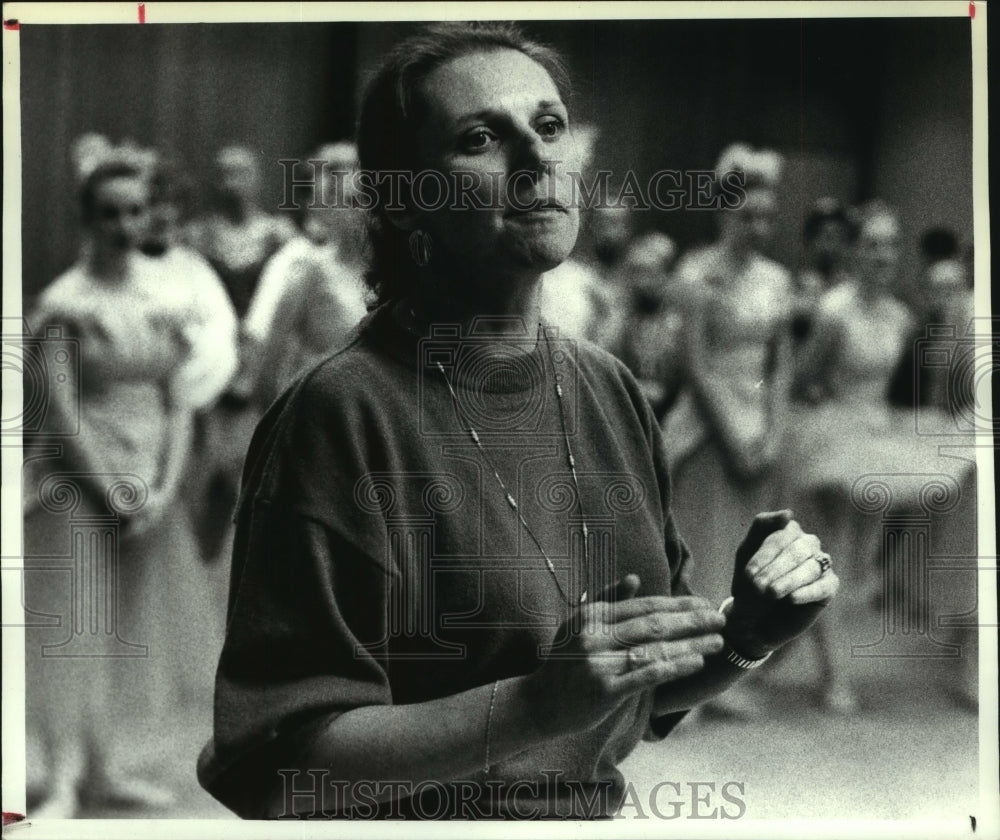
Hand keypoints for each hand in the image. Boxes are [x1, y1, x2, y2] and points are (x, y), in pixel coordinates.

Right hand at [522, 575, 724, 737]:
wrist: (540, 702)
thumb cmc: (565, 662)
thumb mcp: (578, 625)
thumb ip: (607, 601)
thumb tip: (635, 578)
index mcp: (592, 615)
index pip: (643, 605)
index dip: (677, 603)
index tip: (703, 603)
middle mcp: (595, 636)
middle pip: (653, 624)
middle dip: (691, 620)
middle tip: (719, 618)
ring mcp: (599, 663)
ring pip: (654, 649)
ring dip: (690, 644)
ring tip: (716, 641)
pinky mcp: (605, 690)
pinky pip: (647, 675)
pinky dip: (674, 667)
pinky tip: (696, 663)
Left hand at [724, 510, 839, 658]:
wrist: (754, 620)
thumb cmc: (749, 583)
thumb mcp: (746, 554)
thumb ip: (762, 527)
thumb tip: (789, 513)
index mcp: (787, 531)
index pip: (780, 537)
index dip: (763, 556)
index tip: (748, 574)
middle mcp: (807, 543)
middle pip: (796, 550)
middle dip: (774, 569)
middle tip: (758, 587)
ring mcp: (820, 564)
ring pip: (810, 567)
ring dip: (788, 580)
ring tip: (771, 594)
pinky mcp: (829, 586)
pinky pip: (824, 585)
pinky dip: (807, 592)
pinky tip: (791, 599)